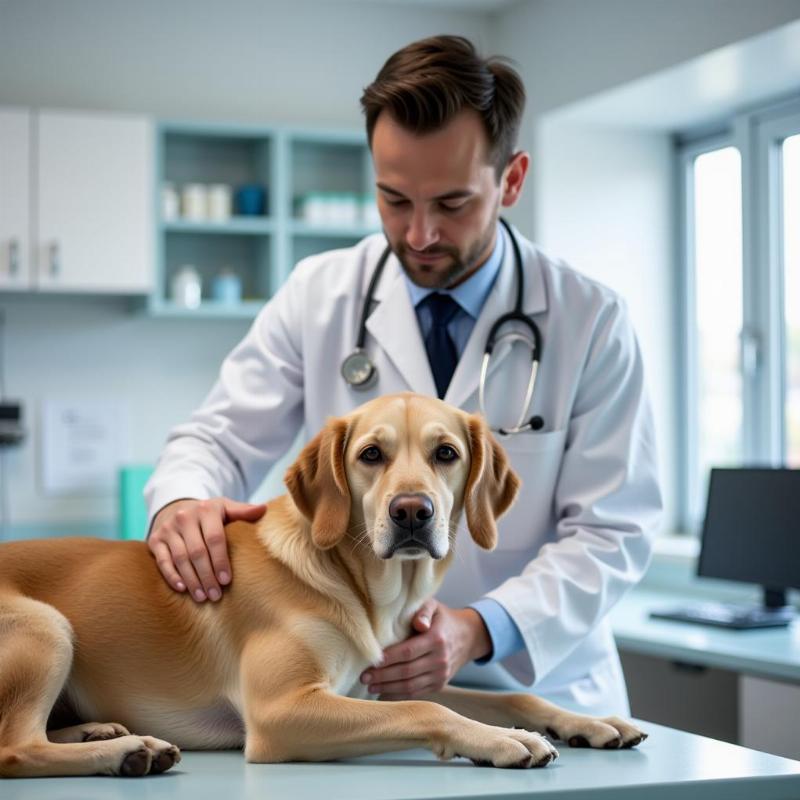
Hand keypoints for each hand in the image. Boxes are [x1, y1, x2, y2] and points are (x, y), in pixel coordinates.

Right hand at [148, 497, 266, 602]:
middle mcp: (184, 517)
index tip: (227, 580)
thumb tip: (264, 509)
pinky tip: (182, 588)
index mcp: (206, 509)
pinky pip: (162, 561)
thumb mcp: (226, 508)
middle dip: (207, 576)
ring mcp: (168, 528)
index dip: (221, 560)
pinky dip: (171, 576)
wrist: (178, 509)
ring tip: (202, 597)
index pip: (215, 538)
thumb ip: (243, 511)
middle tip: (216, 595)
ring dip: (192, 580)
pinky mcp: (155, 539)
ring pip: (180, 558)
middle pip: (197, 551)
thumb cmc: (210, 515)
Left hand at [359, 599, 491, 698]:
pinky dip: (400, 695)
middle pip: (407, 672)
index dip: (389, 659)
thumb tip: (418, 623)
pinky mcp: (440, 685)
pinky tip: (385, 692)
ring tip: (370, 686)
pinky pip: (417, 693)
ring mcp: (441, 675)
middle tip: (364, 677)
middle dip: (383, 676)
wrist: (469, 636)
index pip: (408, 652)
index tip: (371, 662)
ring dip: (389, 688)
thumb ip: (424, 611)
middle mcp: (440, 659)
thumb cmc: (443, 619)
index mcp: (436, 639)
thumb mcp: (435, 606)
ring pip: (411, 686)